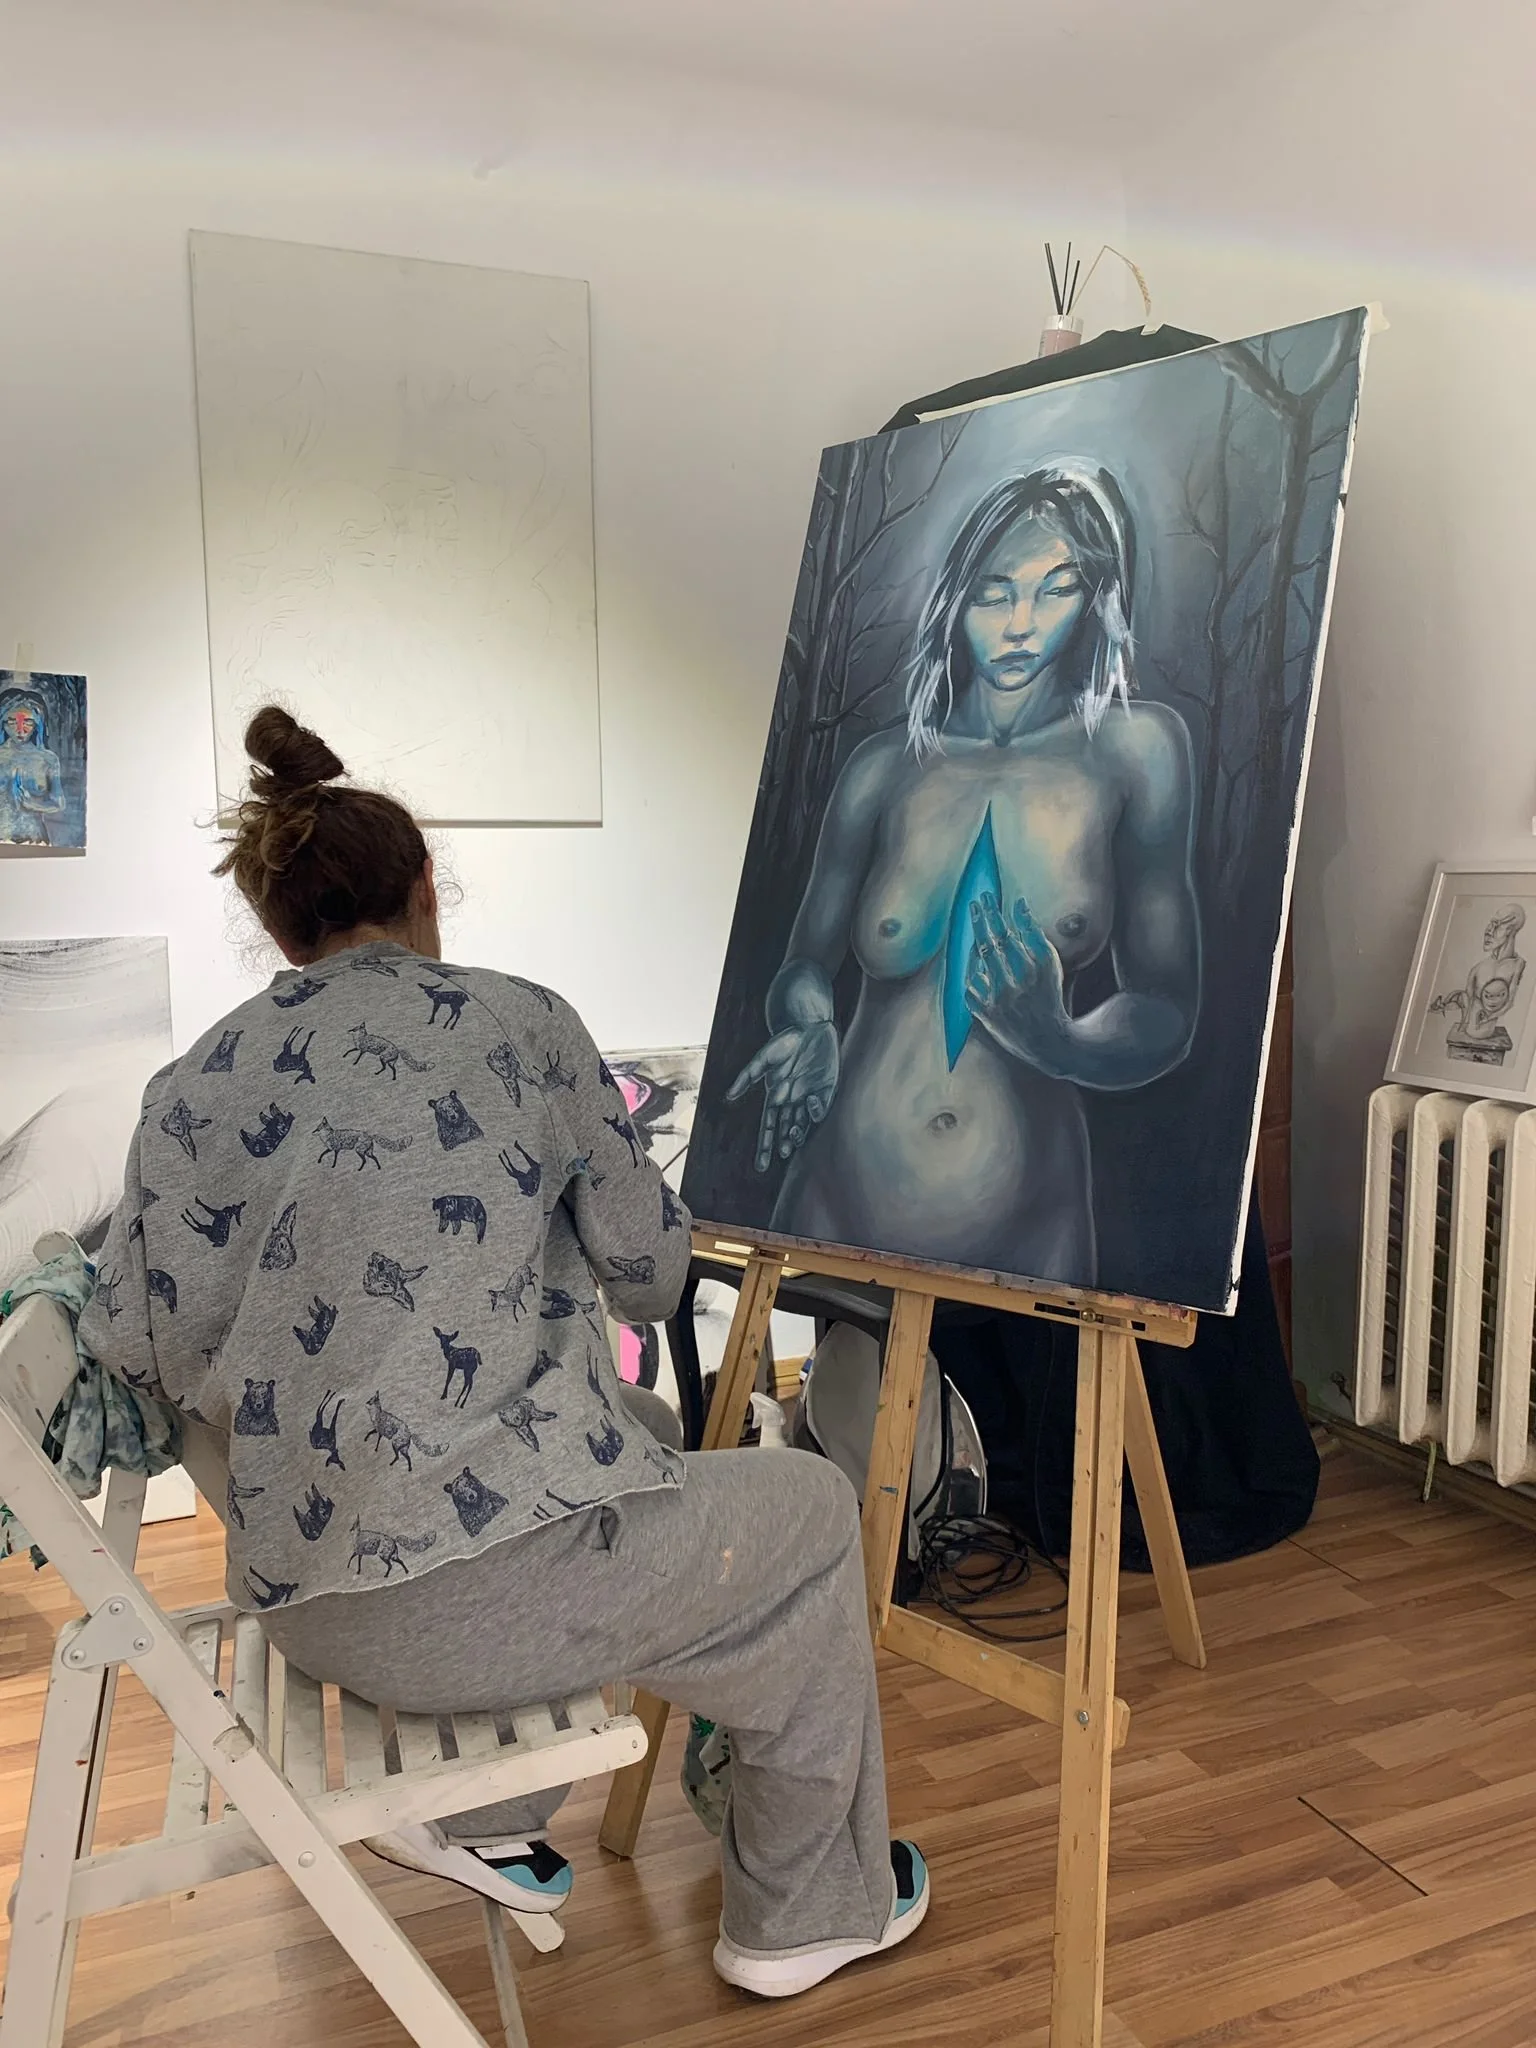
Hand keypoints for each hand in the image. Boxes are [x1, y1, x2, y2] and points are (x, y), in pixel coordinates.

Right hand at [727, 1020, 839, 1170]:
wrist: (809, 1025)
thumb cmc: (783, 1041)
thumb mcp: (763, 1058)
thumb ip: (747, 1077)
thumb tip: (729, 1096)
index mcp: (775, 1095)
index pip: (769, 1126)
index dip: (766, 1146)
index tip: (762, 1166)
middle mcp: (792, 1100)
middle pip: (787, 1129)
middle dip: (784, 1143)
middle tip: (782, 1152)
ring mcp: (810, 1095)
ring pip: (804, 1123)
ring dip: (798, 1134)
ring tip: (792, 1141)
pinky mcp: (827, 1089)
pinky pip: (821, 1108)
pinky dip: (815, 1111)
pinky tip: (809, 1104)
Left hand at [965, 892, 1069, 1070]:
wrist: (1046, 1041)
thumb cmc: (1048, 994)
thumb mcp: (1050, 964)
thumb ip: (1034, 934)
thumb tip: (1018, 904)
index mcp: (1038, 969)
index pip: (1009, 934)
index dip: (995, 913)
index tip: (986, 897)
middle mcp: (1018, 985)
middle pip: (991, 944)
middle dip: (981, 919)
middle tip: (975, 902)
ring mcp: (999, 1001)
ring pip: (977, 963)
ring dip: (975, 943)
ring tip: (977, 927)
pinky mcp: (985, 1014)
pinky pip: (969, 984)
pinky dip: (972, 969)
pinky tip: (976, 959)